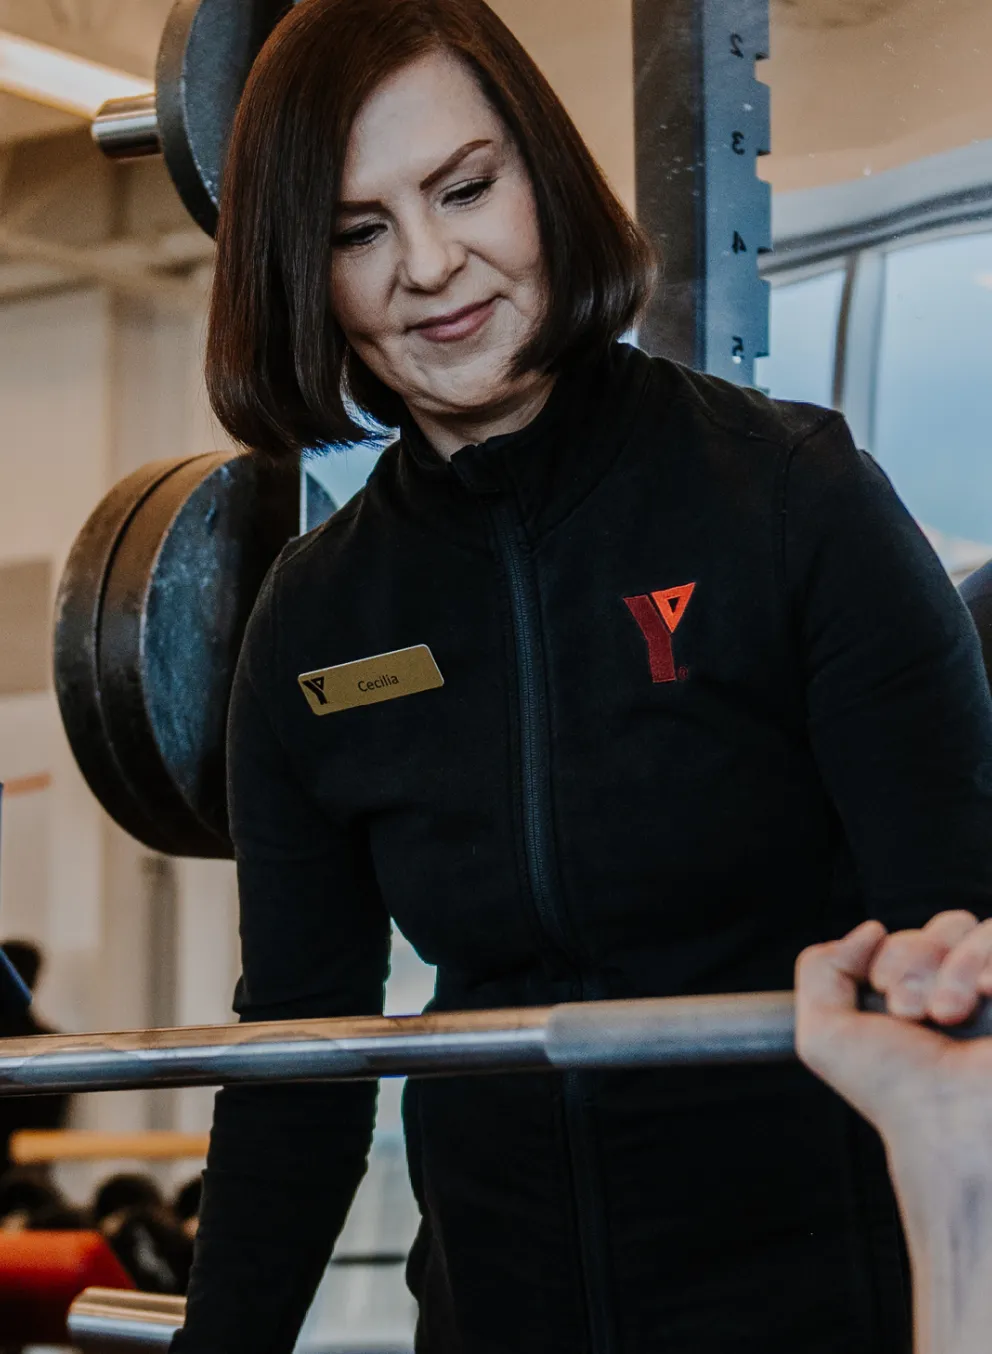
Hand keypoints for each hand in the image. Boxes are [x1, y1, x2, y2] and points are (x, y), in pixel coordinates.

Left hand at [795, 913, 991, 1139]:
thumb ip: (820, 969)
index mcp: (920, 999)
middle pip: (945, 926)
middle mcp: (964, 994)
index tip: (887, 1002)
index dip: (891, 958)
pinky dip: (989, 962)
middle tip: (912, 1013)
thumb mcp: (825, 1032)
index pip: (909, 938)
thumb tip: (869, 931)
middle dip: (916, 961)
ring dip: (953, 967)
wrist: (950, 1126)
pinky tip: (986, 993)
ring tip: (946, 1014)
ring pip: (977, 928)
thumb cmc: (893, 1090)